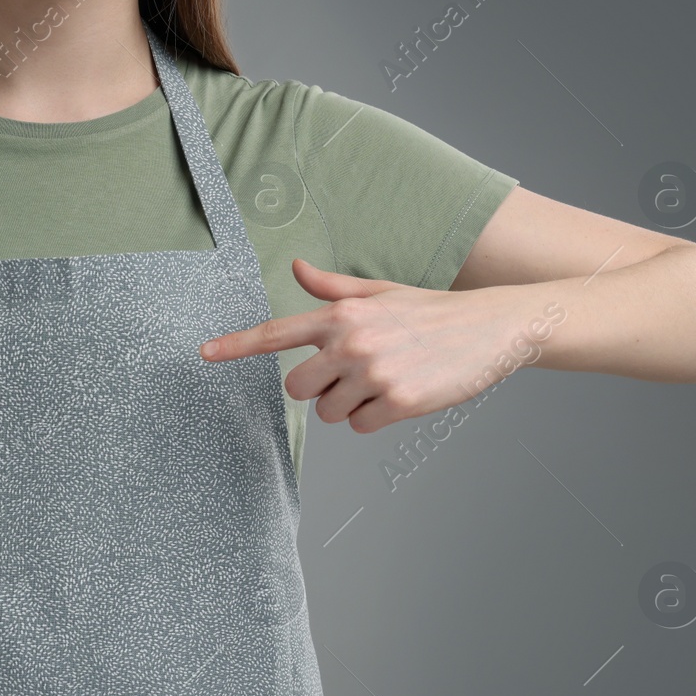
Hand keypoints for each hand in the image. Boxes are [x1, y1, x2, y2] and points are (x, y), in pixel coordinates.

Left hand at [198, 258, 517, 432]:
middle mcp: (351, 342)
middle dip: (318, 389)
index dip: (236, 345)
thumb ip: (333, 289)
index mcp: (341, 314)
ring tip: (386, 380)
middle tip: (353, 375)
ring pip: (330, 412)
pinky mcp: (398, 401)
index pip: (277, 333)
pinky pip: (360, 426)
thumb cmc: (430, 311)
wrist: (491, 327)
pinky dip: (376, 418)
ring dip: (351, 405)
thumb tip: (298, 268)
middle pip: (298, 389)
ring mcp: (374, 373)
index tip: (204, 353)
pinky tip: (402, 395)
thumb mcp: (379, 292)